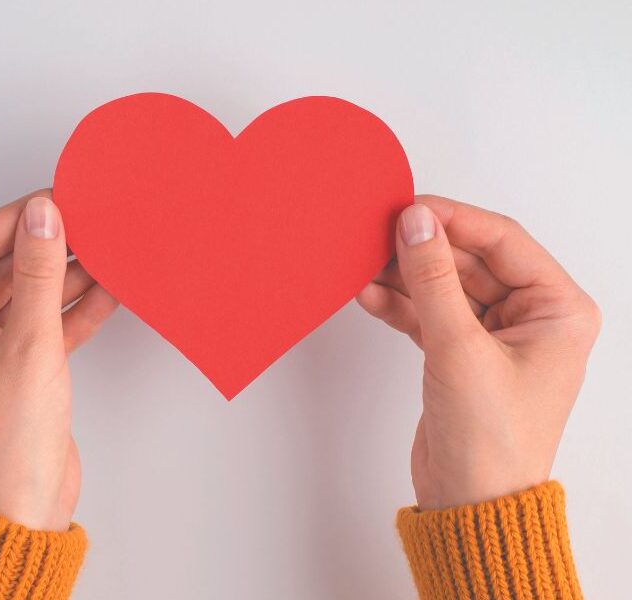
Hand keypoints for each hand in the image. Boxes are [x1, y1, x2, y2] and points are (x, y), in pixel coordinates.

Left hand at [0, 190, 116, 529]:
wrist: (24, 510)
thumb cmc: (7, 446)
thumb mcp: (29, 348)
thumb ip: (39, 275)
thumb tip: (44, 216)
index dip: (20, 217)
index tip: (59, 196)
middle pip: (3, 267)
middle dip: (49, 247)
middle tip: (91, 223)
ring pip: (28, 293)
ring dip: (68, 277)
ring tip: (109, 252)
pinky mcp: (15, 364)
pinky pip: (44, 321)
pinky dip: (74, 309)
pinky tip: (109, 291)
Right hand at [357, 196, 599, 509]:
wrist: (470, 505)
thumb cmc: (492, 442)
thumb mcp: (459, 349)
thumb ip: (433, 280)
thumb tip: (415, 223)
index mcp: (558, 310)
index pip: (503, 241)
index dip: (453, 220)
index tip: (409, 208)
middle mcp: (532, 318)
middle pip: (470, 261)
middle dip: (422, 250)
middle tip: (378, 233)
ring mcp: (494, 336)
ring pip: (445, 286)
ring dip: (405, 276)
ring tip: (365, 262)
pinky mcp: (461, 354)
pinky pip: (430, 314)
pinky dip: (400, 305)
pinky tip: (370, 295)